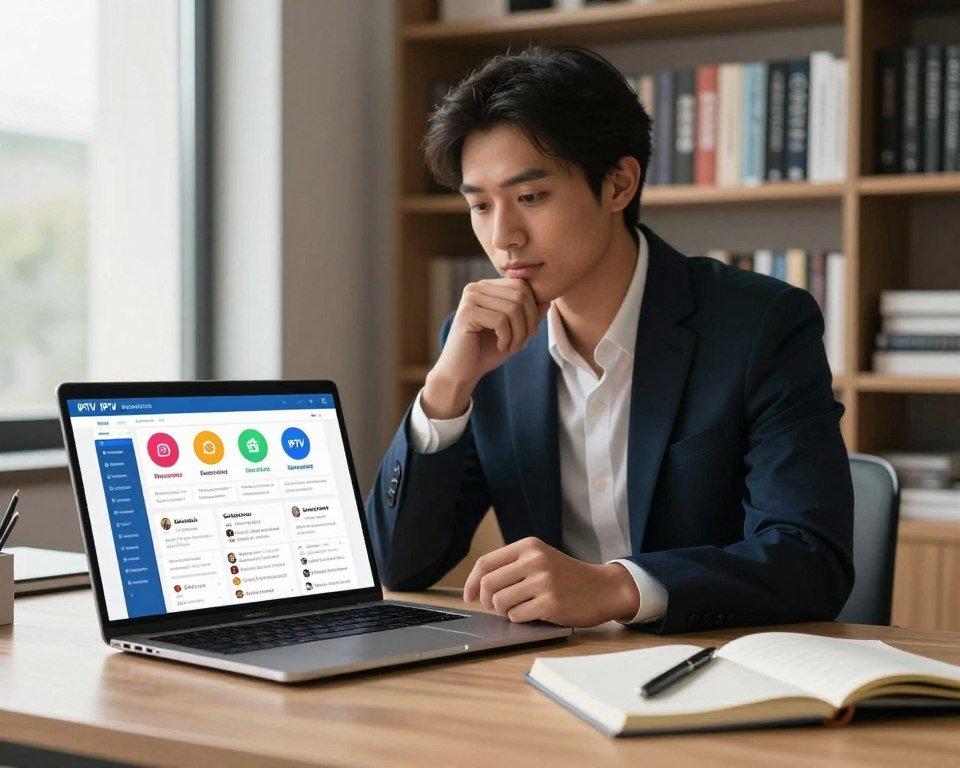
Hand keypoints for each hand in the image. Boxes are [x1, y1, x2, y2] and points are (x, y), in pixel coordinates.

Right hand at [423, 279, 548, 418]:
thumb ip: (530, 315)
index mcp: (487, 287)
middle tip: (522, 343)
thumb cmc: (486, 351)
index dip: (533, 309)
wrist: (461, 372)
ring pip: (512, 309)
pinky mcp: (466, 312)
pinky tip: (500, 347)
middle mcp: (477, 287)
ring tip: (512, 347)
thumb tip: (548, 300)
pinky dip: (507, 338)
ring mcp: (470, 298)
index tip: (530, 333)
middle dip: (528, 322)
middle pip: (520, 295)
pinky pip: (501, 320)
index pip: (522, 286)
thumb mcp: (516, 332)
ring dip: (519, 333)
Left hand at [462, 537, 640, 627]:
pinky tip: (533, 613)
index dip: (472, 582)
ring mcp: (543, 581)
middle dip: (487, 601)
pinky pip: (516, 616)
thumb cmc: (566, 576)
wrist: (602, 588)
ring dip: (504, 611)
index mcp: (529, 546)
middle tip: (495, 607)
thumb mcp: (540, 559)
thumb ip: (512, 566)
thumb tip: (476, 587)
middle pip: (489, 584)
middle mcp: (535, 560)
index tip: (469, 596)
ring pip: (500, 602)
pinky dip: (519, 619)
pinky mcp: (551, 603)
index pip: (486, 562)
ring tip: (519, 608)